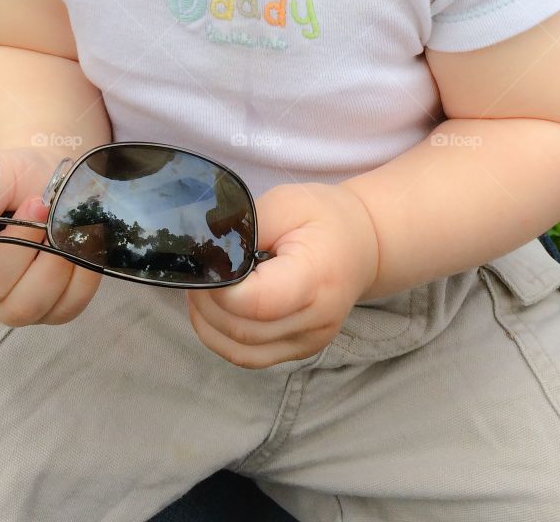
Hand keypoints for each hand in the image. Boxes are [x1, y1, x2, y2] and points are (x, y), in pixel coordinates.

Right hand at [0, 145, 102, 325]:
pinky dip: (80, 276)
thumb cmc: (16, 177)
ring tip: (61, 224)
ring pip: (23, 308)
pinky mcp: (49, 309)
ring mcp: (9, 304)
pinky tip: (82, 243)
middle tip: (38, 205)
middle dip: (19, 247)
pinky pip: (64, 308)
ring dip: (50, 264)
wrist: (54, 179)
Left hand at [186, 182, 379, 369]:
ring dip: (209, 324)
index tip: (206, 262)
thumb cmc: (324, 218)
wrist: (363, 245)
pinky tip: (213, 312)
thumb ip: (246, 223)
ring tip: (202, 289)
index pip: (257, 302)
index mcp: (316, 276)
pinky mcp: (300, 350)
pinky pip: (251, 357)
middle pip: (244, 330)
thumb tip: (204, 240)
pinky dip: (222, 339)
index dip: (220, 288)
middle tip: (197, 272)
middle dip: (207, 302)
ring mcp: (310, 341)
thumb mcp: (286, 202)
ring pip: (242, 351)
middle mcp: (317, 318)